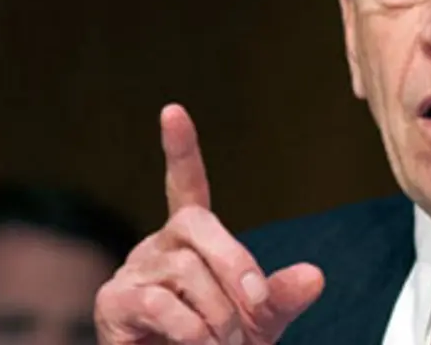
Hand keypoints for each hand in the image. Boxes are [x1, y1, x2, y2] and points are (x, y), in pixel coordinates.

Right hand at [95, 104, 323, 344]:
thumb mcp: (259, 319)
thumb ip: (281, 295)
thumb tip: (316, 276)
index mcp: (192, 240)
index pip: (186, 185)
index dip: (181, 149)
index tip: (173, 110)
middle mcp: (160, 246)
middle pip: (197, 225)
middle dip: (236, 263)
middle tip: (257, 306)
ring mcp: (133, 271)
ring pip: (184, 270)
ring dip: (217, 313)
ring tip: (224, 342)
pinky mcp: (114, 302)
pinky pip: (159, 302)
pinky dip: (190, 328)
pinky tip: (200, 344)